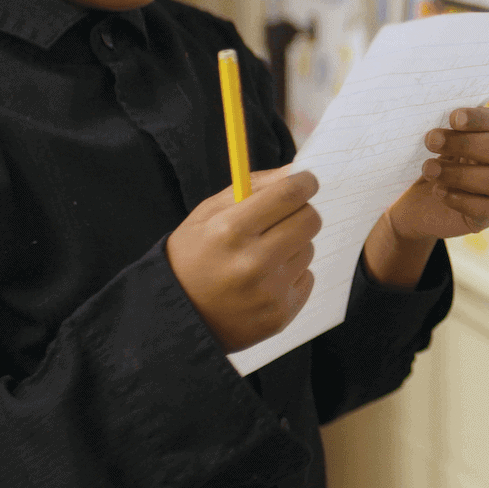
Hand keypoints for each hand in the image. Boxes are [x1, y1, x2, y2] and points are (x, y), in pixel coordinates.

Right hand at [166, 167, 321, 351]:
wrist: (178, 316)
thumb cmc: (192, 256)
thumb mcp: (207, 214)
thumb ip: (253, 187)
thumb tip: (294, 171)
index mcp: (229, 231)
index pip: (288, 195)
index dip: (304, 182)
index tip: (306, 181)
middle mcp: (252, 263)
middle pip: (309, 220)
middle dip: (301, 211)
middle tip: (285, 215)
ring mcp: (268, 293)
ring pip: (309, 249)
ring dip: (293, 245)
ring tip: (262, 255)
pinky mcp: (280, 315)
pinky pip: (306, 278)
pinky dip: (291, 274)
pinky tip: (264, 280)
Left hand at [396, 106, 488, 239]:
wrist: (418, 209)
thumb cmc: (428, 171)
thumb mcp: (430, 151)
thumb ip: (438, 135)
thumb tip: (429, 124)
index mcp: (485, 138)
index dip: (476, 118)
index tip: (453, 118)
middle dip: (464, 143)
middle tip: (431, 141)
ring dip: (459, 173)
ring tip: (429, 170)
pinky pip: (486, 208)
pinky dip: (461, 200)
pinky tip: (439, 192)